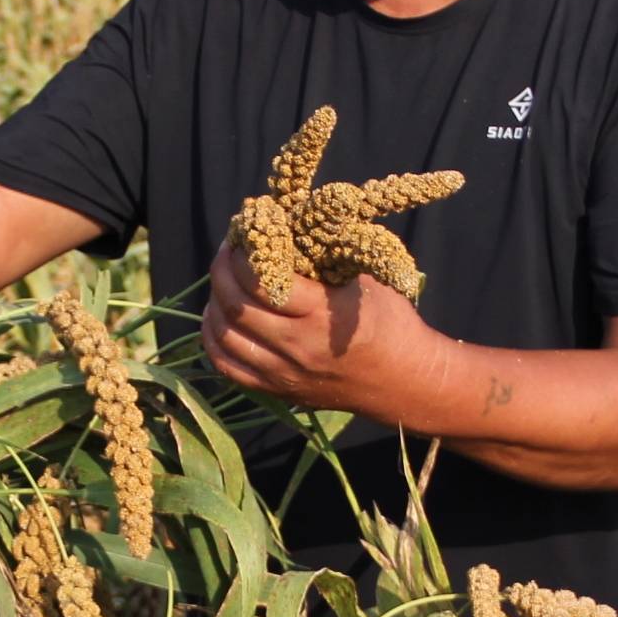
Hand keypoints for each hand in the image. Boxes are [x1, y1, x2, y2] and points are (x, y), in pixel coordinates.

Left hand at [202, 241, 448, 417]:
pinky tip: (220, 315)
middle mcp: (298, 347)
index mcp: (321, 314)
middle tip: (228, 250)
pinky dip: (214, 337)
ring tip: (224, 280)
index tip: (245, 233)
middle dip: (223, 270)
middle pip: (236, 306)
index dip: (243, 254)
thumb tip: (283, 225)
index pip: (262, 281)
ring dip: (215, 301)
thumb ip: (323, 257)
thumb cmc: (389, 321)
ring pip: (224, 337)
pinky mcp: (276, 391)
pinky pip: (226, 366)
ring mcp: (284, 373)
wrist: (403, 381)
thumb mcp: (364, 280)